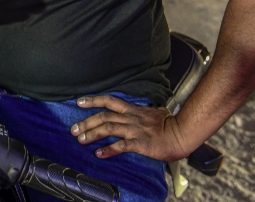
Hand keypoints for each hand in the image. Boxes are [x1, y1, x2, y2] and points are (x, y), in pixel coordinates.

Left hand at [70, 95, 190, 161]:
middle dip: (87, 121)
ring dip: (92, 134)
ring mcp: (135, 130)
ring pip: (109, 128)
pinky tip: (99, 154)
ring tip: (80, 140)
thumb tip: (139, 110)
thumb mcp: (153, 112)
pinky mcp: (140, 143)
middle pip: (104, 115)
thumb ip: (142, 112)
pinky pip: (121, 145)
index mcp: (133, 110)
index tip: (79, 101)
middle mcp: (131, 118)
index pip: (110, 100)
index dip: (93, 100)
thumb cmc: (170, 124)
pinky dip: (109, 150)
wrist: (182, 133)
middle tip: (73, 129)